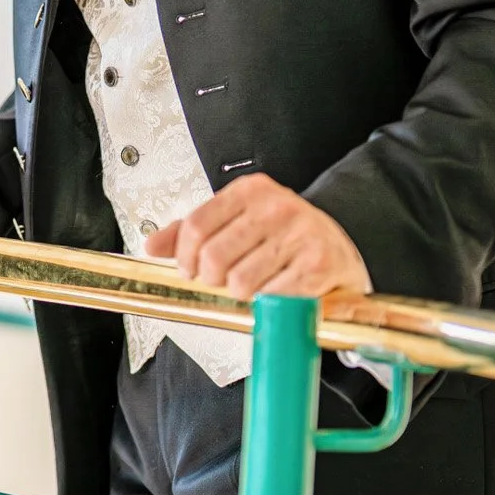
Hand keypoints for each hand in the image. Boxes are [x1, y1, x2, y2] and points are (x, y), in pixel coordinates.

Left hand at [145, 174, 370, 299]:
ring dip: (243, 295)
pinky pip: (273, 297)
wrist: (342, 247)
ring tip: (256, 286)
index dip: (184, 256)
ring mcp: (299, 234)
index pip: (196, 225)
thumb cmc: (286, 237)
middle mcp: (276, 207)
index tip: (189, 270)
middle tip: (224, 281)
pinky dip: (270, 303)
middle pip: (214, 257)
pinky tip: (278, 291)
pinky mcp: (318, 264)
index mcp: (251, 191)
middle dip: (213, 279)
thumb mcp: (238, 222)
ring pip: (241, 282)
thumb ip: (194, 231)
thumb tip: (153, 244)